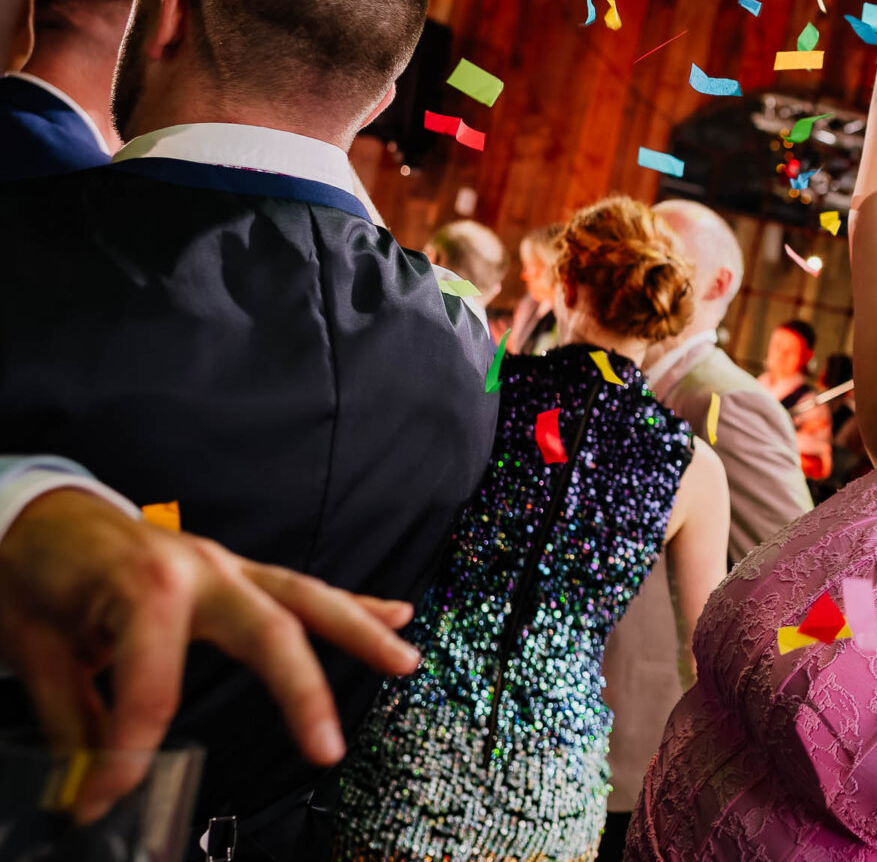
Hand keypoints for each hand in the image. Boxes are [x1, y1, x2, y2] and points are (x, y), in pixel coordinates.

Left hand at [0, 487, 420, 821]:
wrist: (38, 514)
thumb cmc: (36, 573)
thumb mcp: (37, 651)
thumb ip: (74, 723)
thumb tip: (92, 788)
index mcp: (142, 589)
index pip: (153, 691)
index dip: (129, 754)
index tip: (104, 797)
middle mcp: (198, 570)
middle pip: (269, 632)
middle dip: (301, 693)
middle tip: (327, 749)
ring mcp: (223, 566)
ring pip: (306, 599)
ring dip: (360, 631)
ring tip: (405, 661)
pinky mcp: (235, 571)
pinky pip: (302, 588)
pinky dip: (351, 602)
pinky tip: (397, 615)